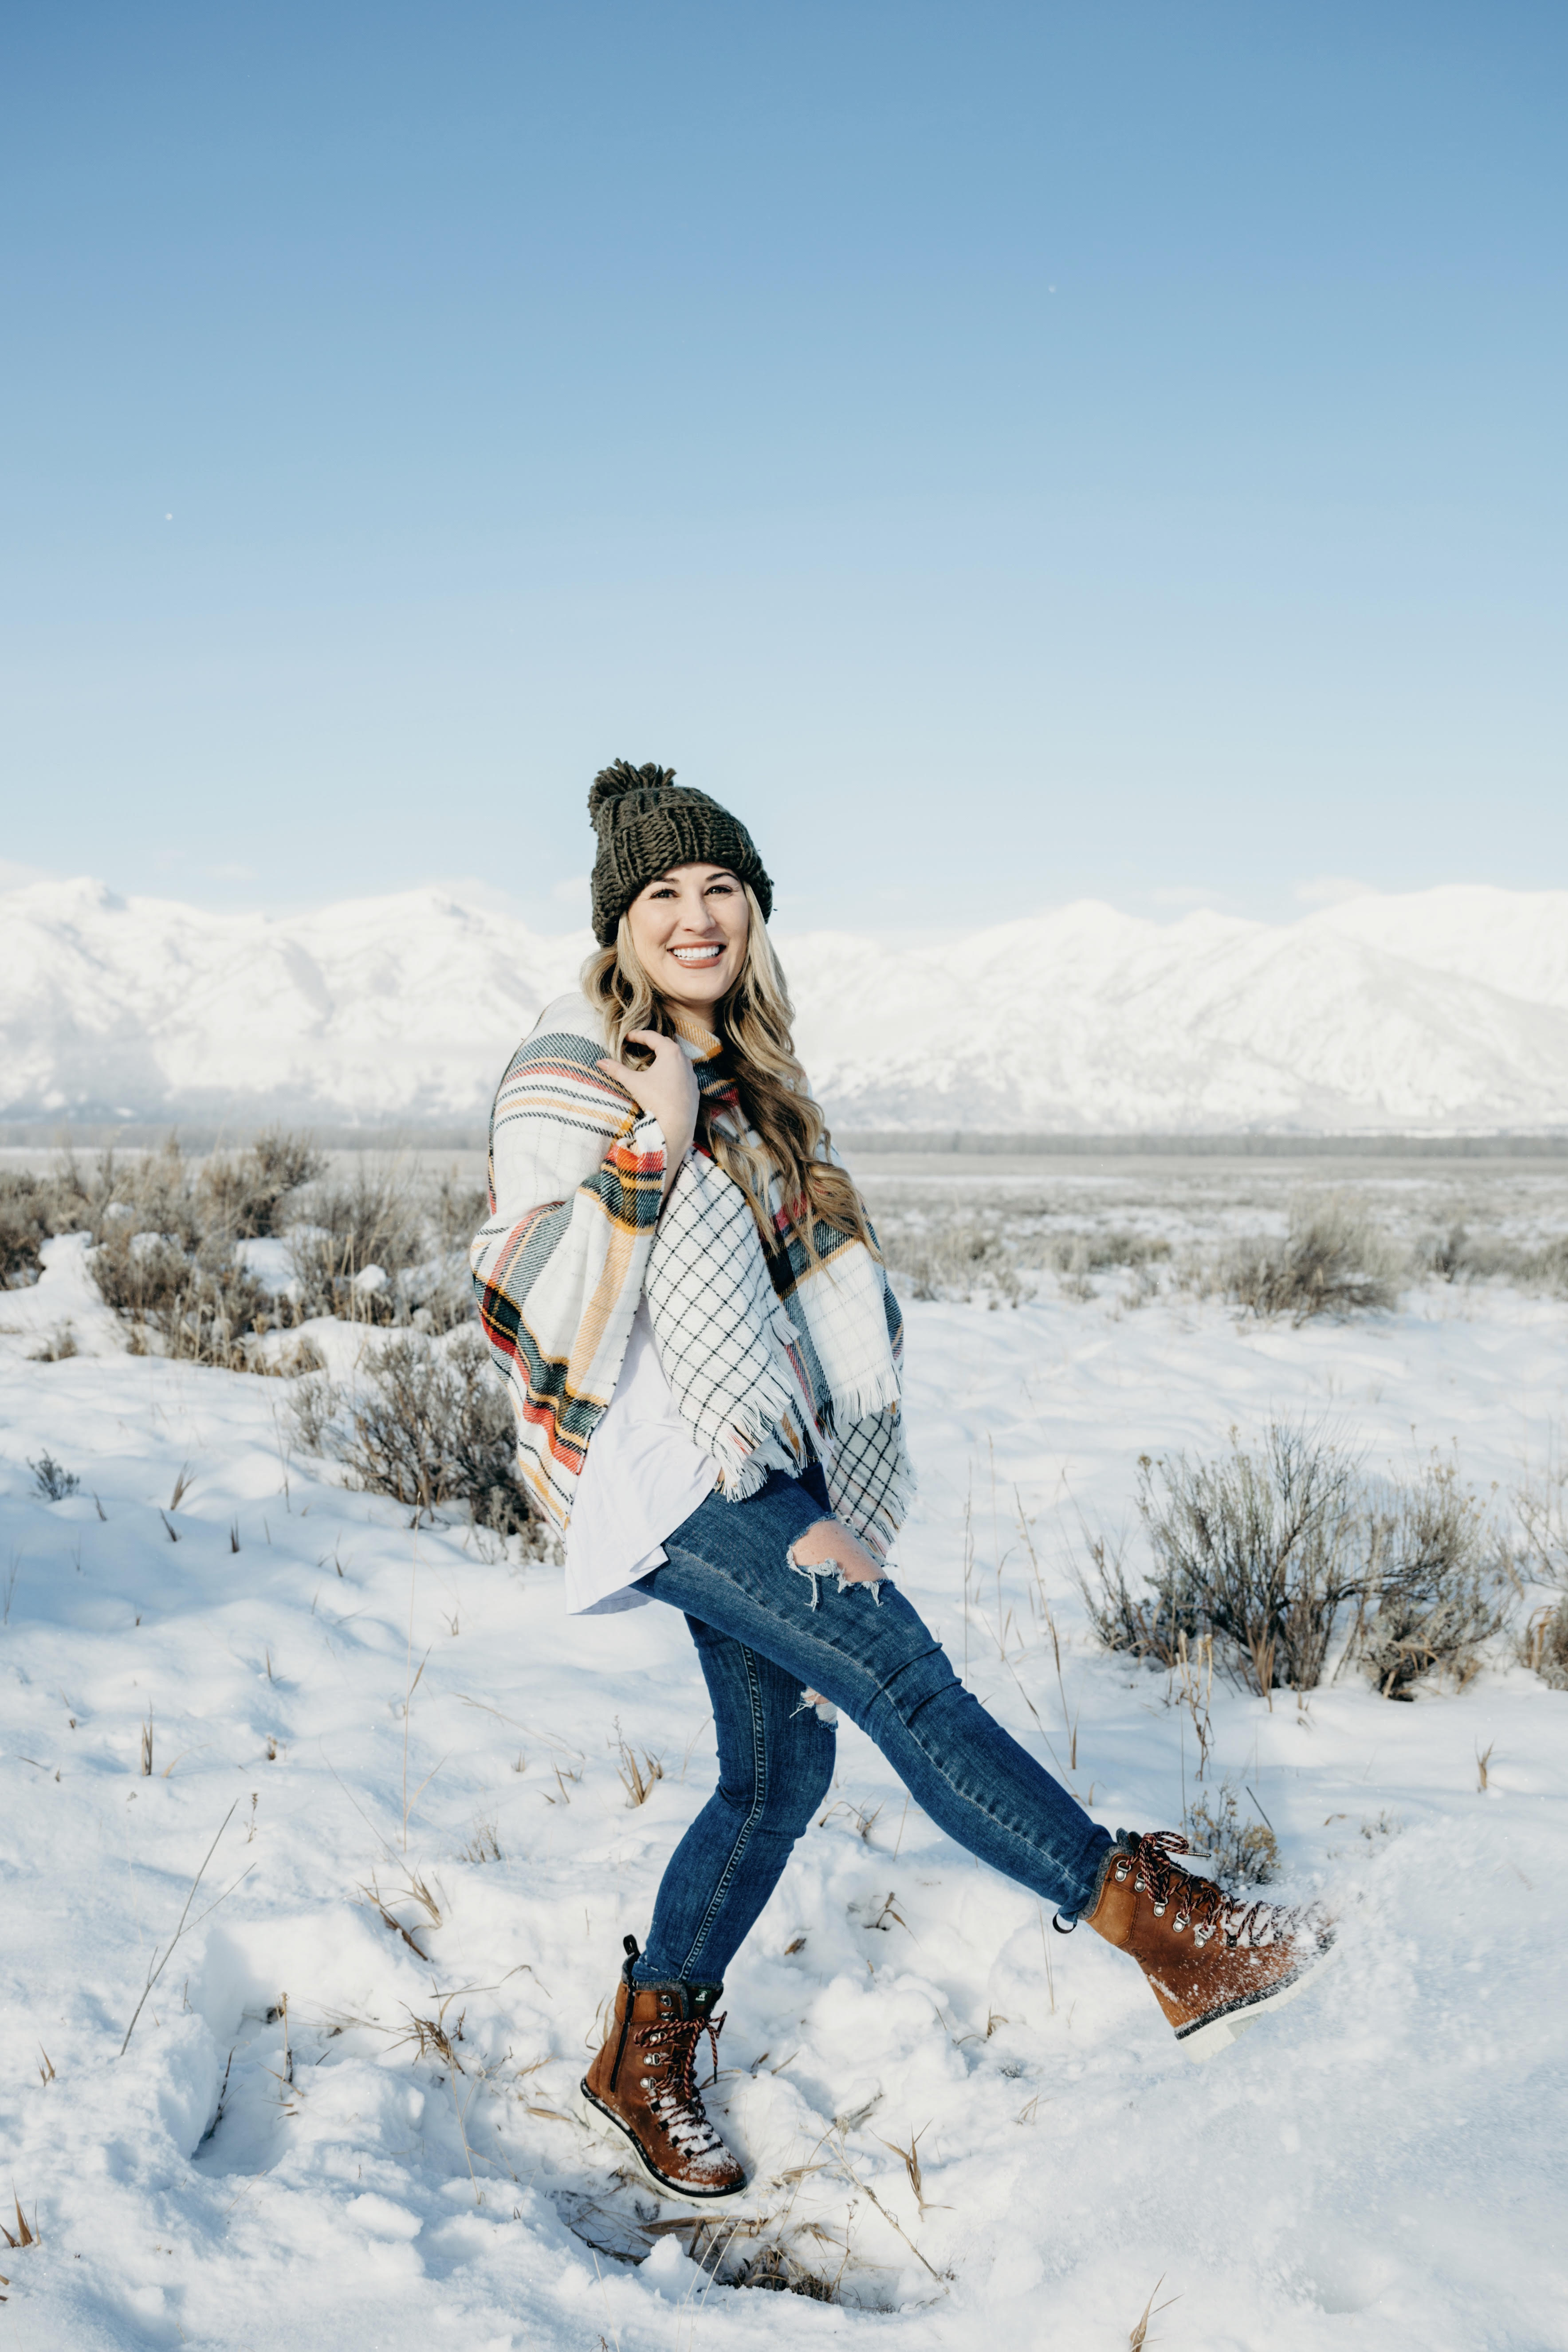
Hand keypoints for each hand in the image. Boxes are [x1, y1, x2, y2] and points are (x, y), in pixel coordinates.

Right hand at [598, 1030, 698, 1193]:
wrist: (677, 1125)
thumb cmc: (656, 1099)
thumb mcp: (634, 1082)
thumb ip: (617, 1070)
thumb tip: (600, 1062)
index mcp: (671, 1052)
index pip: (653, 1037)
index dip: (638, 1035)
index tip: (627, 1036)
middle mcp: (685, 1060)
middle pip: (667, 1045)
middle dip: (652, 1043)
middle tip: (639, 1043)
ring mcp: (691, 1075)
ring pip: (677, 1059)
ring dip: (664, 1057)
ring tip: (652, 1060)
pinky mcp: (694, 1088)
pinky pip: (683, 1074)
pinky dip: (673, 1072)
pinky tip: (665, 1079)